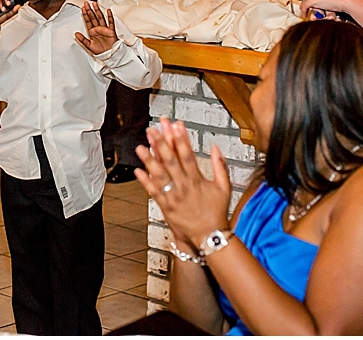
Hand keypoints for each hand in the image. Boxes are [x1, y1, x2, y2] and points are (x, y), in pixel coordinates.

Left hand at [75, 2, 118, 54]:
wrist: (109, 54)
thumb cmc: (100, 51)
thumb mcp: (88, 45)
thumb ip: (82, 39)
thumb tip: (76, 34)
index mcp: (92, 31)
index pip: (88, 21)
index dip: (85, 14)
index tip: (83, 8)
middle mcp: (98, 29)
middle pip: (93, 17)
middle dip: (90, 10)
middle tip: (86, 3)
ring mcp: (104, 29)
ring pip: (100, 17)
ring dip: (97, 11)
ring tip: (95, 4)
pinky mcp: (111, 30)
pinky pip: (110, 22)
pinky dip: (109, 16)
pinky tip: (108, 11)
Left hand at [135, 118, 232, 249]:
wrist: (210, 237)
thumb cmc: (217, 212)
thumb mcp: (224, 187)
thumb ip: (220, 166)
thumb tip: (215, 147)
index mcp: (197, 180)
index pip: (188, 155)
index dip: (181, 139)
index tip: (176, 125)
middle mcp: (184, 187)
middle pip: (170, 161)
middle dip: (161, 144)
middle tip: (153, 130)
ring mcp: (173, 197)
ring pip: (160, 175)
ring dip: (149, 160)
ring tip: (140, 147)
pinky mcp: (166, 207)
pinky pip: (154, 192)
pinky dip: (146, 181)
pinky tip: (138, 170)